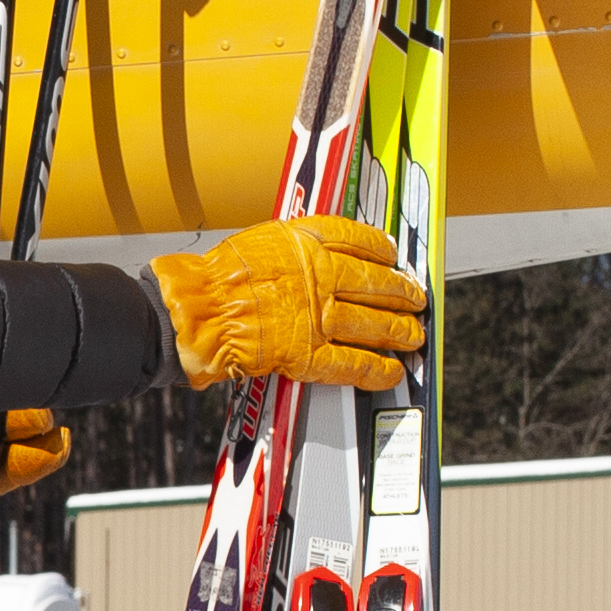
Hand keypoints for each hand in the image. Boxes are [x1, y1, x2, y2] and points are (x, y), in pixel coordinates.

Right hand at [152, 215, 423, 390]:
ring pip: (371, 323)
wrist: (194, 310)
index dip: (380, 247)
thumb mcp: (258, 241)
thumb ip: (291, 246)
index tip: (392, 253)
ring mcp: (317, 317)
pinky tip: (391, 371)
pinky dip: (375, 369)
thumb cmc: (214, 277)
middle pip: (374, 282)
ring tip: (413, 333)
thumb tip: (307, 249)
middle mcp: (319, 276)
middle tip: (416, 297)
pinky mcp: (308, 353)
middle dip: (400, 291)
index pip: (357, 239)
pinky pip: (352, 363)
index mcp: (305, 244)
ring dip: (398, 330)